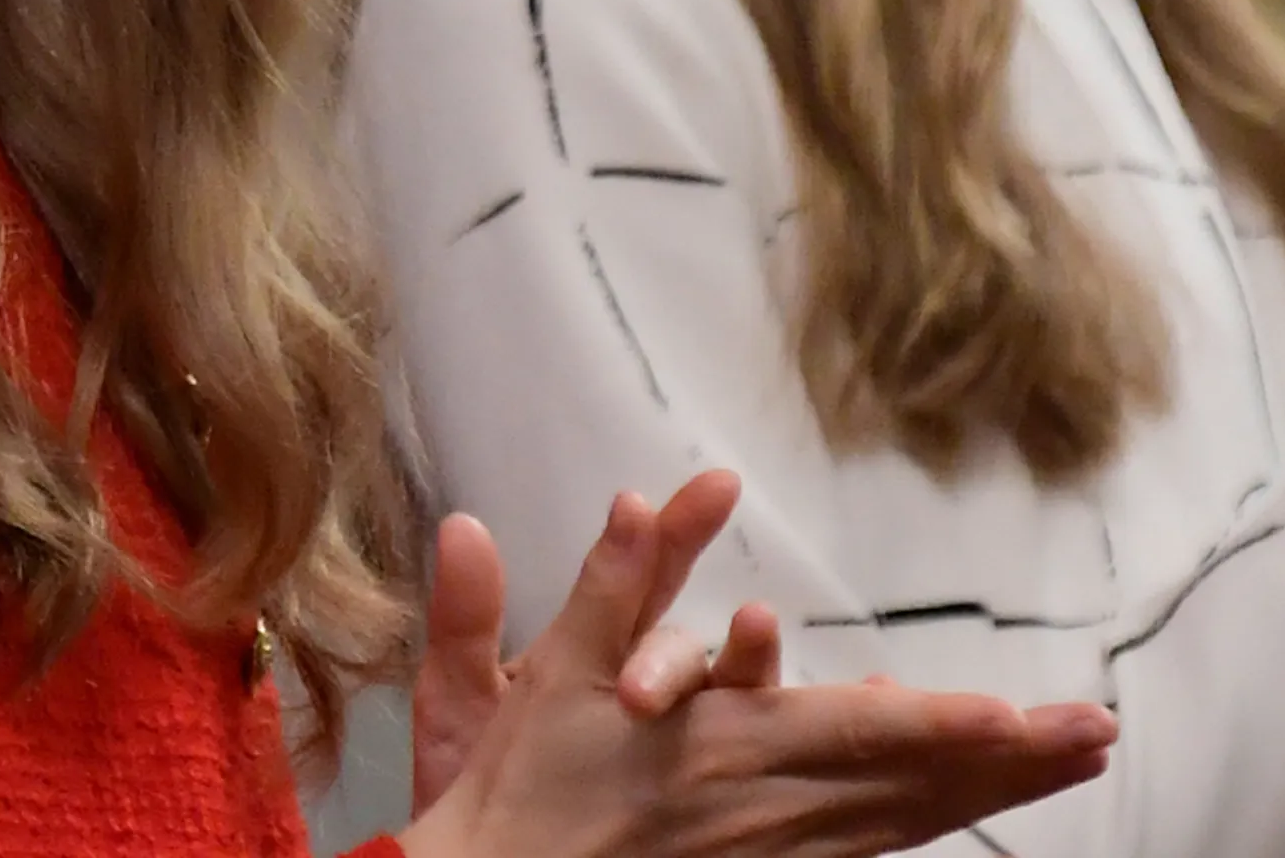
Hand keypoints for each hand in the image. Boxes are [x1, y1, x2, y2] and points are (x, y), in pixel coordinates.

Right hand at [398, 482, 1114, 857]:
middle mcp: (767, 810)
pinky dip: (932, 817)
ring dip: (995, 790)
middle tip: (1099, 734)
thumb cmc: (519, 794)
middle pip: (912, 785)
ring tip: (1075, 756)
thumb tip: (660, 489)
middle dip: (1013, 761)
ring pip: (907, 820)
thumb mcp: (555, 674)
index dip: (943, 727)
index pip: (856, 734)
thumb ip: (619, 578)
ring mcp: (775, 855)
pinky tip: (976, 798)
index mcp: (722, 750)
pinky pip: (874, 846)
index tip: (1019, 717)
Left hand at [410, 471, 778, 811]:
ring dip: (748, 675)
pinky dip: (794, 736)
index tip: (717, 488)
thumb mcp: (459, 704)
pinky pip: (753, 762)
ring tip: (752, 651)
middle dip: (675, 657)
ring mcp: (683, 747)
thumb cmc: (471, 795)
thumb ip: (465, 621)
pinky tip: (825, 722)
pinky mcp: (700, 796)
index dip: (679, 530)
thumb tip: (462, 524)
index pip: (645, 580)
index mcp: (594, 657)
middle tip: (640, 694)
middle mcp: (652, 694)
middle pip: (688, 651)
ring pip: (733, 700)